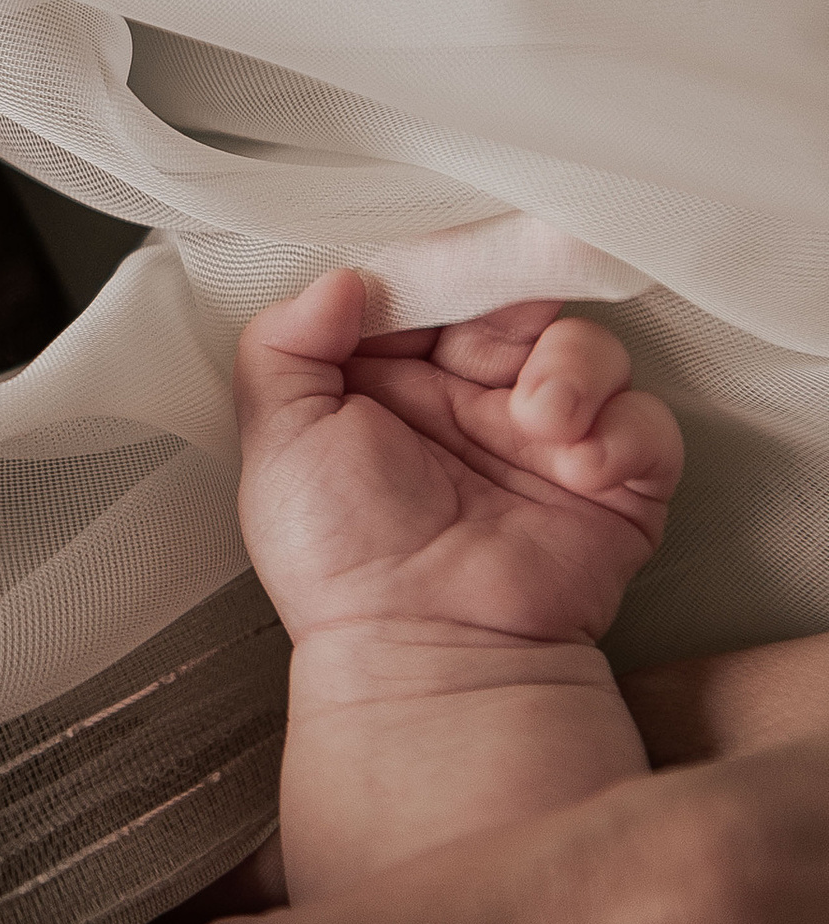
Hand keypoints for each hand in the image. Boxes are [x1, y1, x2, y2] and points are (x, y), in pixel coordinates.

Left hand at [236, 273, 681, 649]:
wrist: (421, 649)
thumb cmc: (340, 558)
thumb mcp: (278, 438)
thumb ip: (286, 343)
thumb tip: (338, 280)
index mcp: (395, 381)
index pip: (433, 291)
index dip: (441, 274)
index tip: (436, 281)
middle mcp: (472, 400)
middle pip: (519, 302)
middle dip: (513, 305)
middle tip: (488, 347)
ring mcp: (546, 438)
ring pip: (589, 347)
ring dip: (573, 366)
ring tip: (539, 419)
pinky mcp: (612, 483)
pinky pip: (645, 420)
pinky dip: (622, 428)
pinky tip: (579, 461)